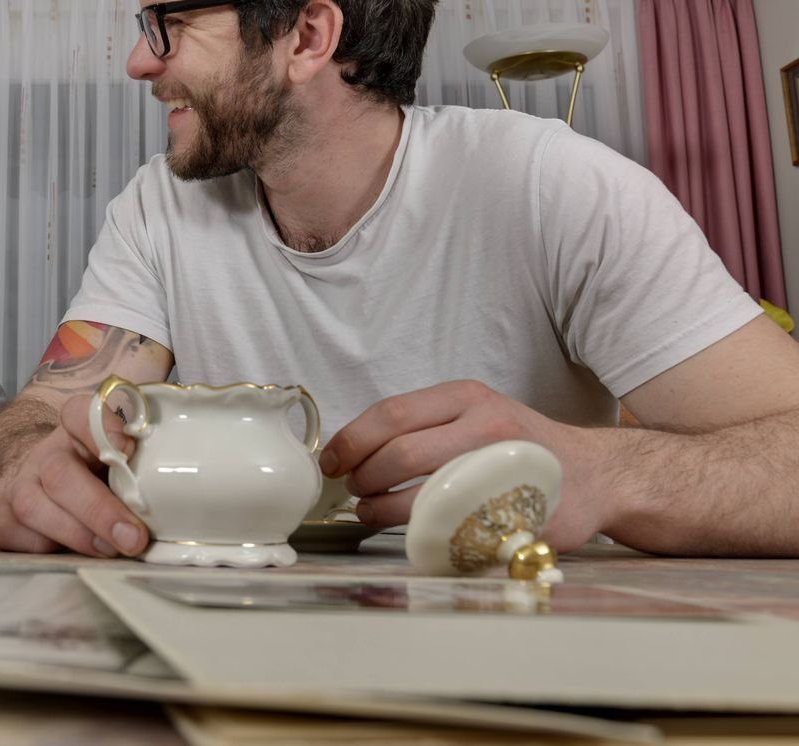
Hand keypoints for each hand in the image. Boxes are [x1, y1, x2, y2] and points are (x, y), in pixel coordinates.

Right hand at [0, 392, 148, 557]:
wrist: (51, 486)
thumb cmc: (105, 477)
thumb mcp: (128, 458)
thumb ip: (151, 455)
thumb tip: (191, 465)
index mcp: (78, 429)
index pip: (81, 413)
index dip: (103, 427)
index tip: (130, 447)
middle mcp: (46, 454)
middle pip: (60, 472)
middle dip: (97, 509)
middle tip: (133, 537)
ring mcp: (20, 485)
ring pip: (32, 505)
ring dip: (75, 534)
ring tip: (110, 551)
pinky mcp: (4, 519)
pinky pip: (15, 535)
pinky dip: (45, 550)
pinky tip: (74, 558)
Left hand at [319, 380, 609, 550]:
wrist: (598, 475)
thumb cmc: (520, 448)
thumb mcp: (476, 415)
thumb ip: (426, 426)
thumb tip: (354, 452)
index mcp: (467, 397)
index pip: (391, 413)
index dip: (351, 440)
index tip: (330, 462)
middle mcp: (485, 423)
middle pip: (401, 452)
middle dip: (364, 477)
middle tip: (353, 492)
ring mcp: (503, 467)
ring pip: (422, 491)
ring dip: (383, 508)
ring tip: (370, 512)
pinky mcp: (517, 510)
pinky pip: (455, 524)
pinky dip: (420, 532)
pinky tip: (410, 532)